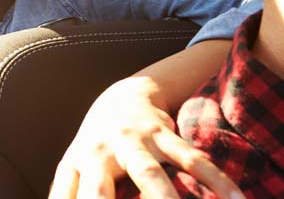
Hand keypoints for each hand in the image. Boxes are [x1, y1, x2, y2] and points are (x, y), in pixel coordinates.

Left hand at [49, 77, 239, 198]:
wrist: (123, 96)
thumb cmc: (96, 147)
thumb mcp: (74, 170)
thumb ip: (67, 194)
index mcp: (75, 166)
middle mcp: (99, 153)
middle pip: (99, 190)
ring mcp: (132, 141)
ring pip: (149, 174)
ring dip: (163, 198)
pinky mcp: (163, 133)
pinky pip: (191, 160)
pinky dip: (216, 181)